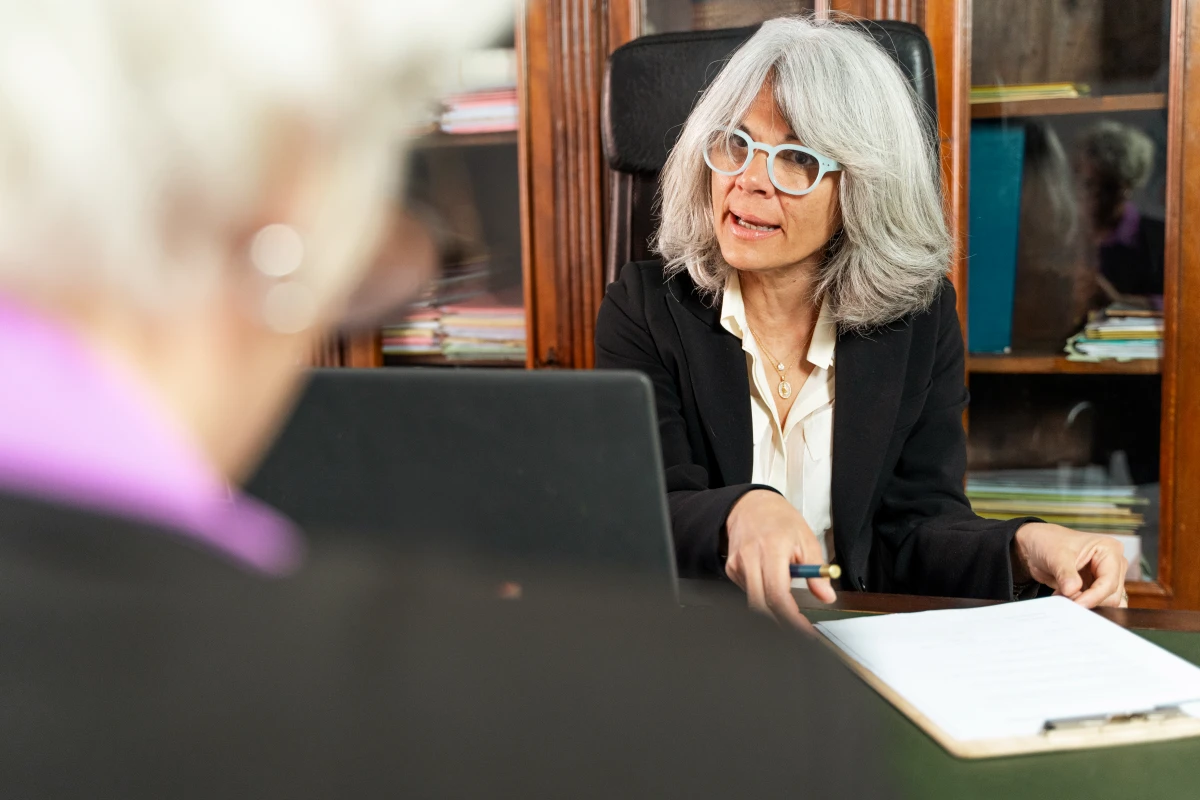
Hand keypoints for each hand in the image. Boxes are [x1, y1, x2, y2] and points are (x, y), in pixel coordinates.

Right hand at [724, 490, 836, 629]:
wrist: (750, 505)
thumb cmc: (780, 520)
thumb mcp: (806, 539)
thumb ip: (816, 570)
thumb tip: (825, 595)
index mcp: (772, 549)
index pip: (778, 594)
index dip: (791, 618)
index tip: (804, 630)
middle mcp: (750, 557)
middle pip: (760, 604)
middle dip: (780, 622)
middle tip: (798, 628)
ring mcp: (737, 564)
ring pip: (753, 601)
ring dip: (771, 607)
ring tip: (786, 597)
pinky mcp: (730, 569)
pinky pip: (747, 592)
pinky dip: (761, 594)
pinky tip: (769, 580)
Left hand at [1012, 523, 1128, 607]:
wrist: (1036, 546)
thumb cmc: (1048, 542)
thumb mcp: (1056, 556)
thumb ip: (1066, 574)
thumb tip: (1072, 591)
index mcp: (1109, 549)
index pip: (1109, 580)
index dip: (1094, 596)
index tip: (1078, 604)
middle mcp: (1113, 564)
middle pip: (1111, 594)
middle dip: (1088, 600)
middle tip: (1066, 598)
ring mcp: (1106, 577)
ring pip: (1106, 602)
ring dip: (1084, 603)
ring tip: (1063, 595)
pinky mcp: (1097, 588)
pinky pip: (1097, 604)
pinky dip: (1082, 604)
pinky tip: (1067, 598)